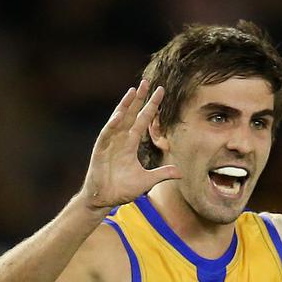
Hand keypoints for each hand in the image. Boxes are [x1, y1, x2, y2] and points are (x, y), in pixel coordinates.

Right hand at [80, 80, 180, 209]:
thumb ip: (162, 174)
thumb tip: (180, 173)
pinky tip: (119, 115)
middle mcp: (121, 140)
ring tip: (132, 91)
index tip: (160, 92)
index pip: (143, 120)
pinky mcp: (100, 150)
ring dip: (125, 106)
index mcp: (130, 144)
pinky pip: (107, 135)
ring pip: (119, 120)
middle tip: (146, 82)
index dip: (151, 107)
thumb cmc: (122, 189)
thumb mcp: (147, 180)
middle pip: (131, 114)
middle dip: (138, 99)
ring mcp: (110, 144)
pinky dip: (112, 125)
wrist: (105, 200)